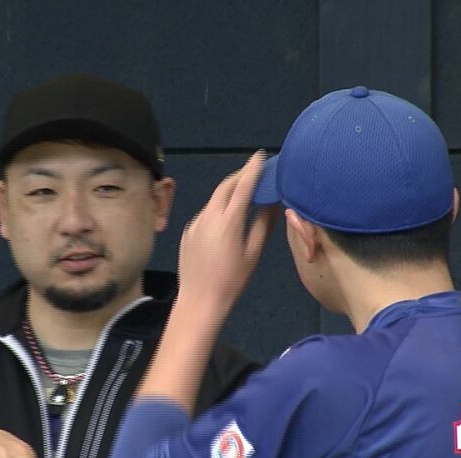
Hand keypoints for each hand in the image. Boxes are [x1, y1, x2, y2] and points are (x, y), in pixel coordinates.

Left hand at [177, 151, 274, 315]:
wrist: (199, 300)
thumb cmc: (232, 280)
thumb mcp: (253, 253)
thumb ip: (263, 224)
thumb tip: (273, 203)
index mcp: (228, 221)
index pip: (242, 186)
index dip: (252, 169)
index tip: (260, 155)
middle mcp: (209, 217)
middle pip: (225, 187)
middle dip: (239, 175)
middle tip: (253, 171)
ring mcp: (195, 223)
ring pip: (214, 200)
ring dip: (228, 192)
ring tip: (243, 192)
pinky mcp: (188, 232)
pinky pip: (205, 213)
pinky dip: (218, 208)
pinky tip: (226, 218)